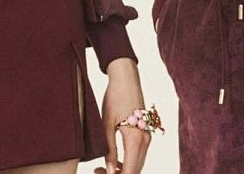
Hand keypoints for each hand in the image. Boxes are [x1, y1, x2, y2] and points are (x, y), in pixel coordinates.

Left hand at [96, 59, 150, 173]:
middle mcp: (145, 141)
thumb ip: (109, 149)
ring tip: (100, 167)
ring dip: (121, 170)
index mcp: (135, 139)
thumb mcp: (106, 125)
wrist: (126, 79)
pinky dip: (126, 162)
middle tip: (96, 172)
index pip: (129, 171)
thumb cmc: (115, 98)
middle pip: (135, 170)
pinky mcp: (145, 134)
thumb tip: (109, 170)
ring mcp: (147, 137)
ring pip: (137, 164)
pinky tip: (112, 160)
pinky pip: (138, 155)